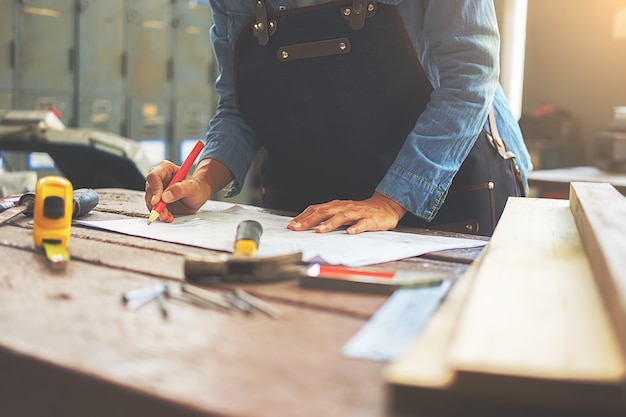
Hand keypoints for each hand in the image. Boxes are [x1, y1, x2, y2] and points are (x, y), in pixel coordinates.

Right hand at [144, 160, 212, 222]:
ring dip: (158, 211)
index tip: (157, 201)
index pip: (154, 176)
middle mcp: (159, 178)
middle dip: (156, 204)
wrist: (198, 197)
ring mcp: (156, 189)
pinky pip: (153, 208)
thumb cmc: (197, 188)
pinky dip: (160, 214)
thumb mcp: (192, 188)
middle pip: (150, 190)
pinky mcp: (157, 200)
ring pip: (150, 200)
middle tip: (164, 213)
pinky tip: (168, 216)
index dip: (154, 189)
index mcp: (166, 168)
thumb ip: (180, 189)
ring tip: (168, 216)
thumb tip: (166, 196)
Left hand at [286, 192, 406, 233]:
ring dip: (330, 223)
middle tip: (297, 228)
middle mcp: (344, 207)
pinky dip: (355, 228)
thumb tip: (308, 226)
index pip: (316, 209)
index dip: (303, 217)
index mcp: (336, 206)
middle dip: (310, 220)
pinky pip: (362, 224)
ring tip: (319, 230)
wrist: (386, 206)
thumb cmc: (361, 211)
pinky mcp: (370, 219)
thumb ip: (327, 217)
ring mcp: (357, 213)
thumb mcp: (342, 212)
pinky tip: (349, 233)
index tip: (291, 225)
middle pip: (325, 212)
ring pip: (342, 216)